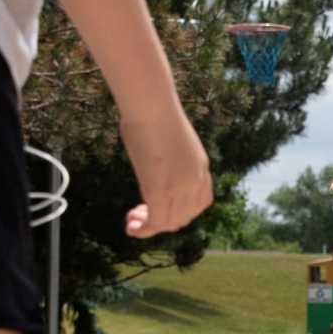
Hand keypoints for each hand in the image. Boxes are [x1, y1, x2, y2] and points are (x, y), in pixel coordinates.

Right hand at [119, 102, 212, 237]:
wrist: (150, 103)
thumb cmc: (152, 111)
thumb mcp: (168, 138)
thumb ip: (167, 157)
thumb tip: (152, 158)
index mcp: (201, 166)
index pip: (200, 203)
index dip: (180, 212)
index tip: (159, 205)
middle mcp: (196, 180)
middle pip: (184, 217)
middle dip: (161, 221)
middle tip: (137, 213)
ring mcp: (181, 186)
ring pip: (169, 223)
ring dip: (149, 227)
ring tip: (132, 222)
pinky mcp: (161, 190)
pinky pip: (156, 223)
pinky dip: (143, 230)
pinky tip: (131, 228)